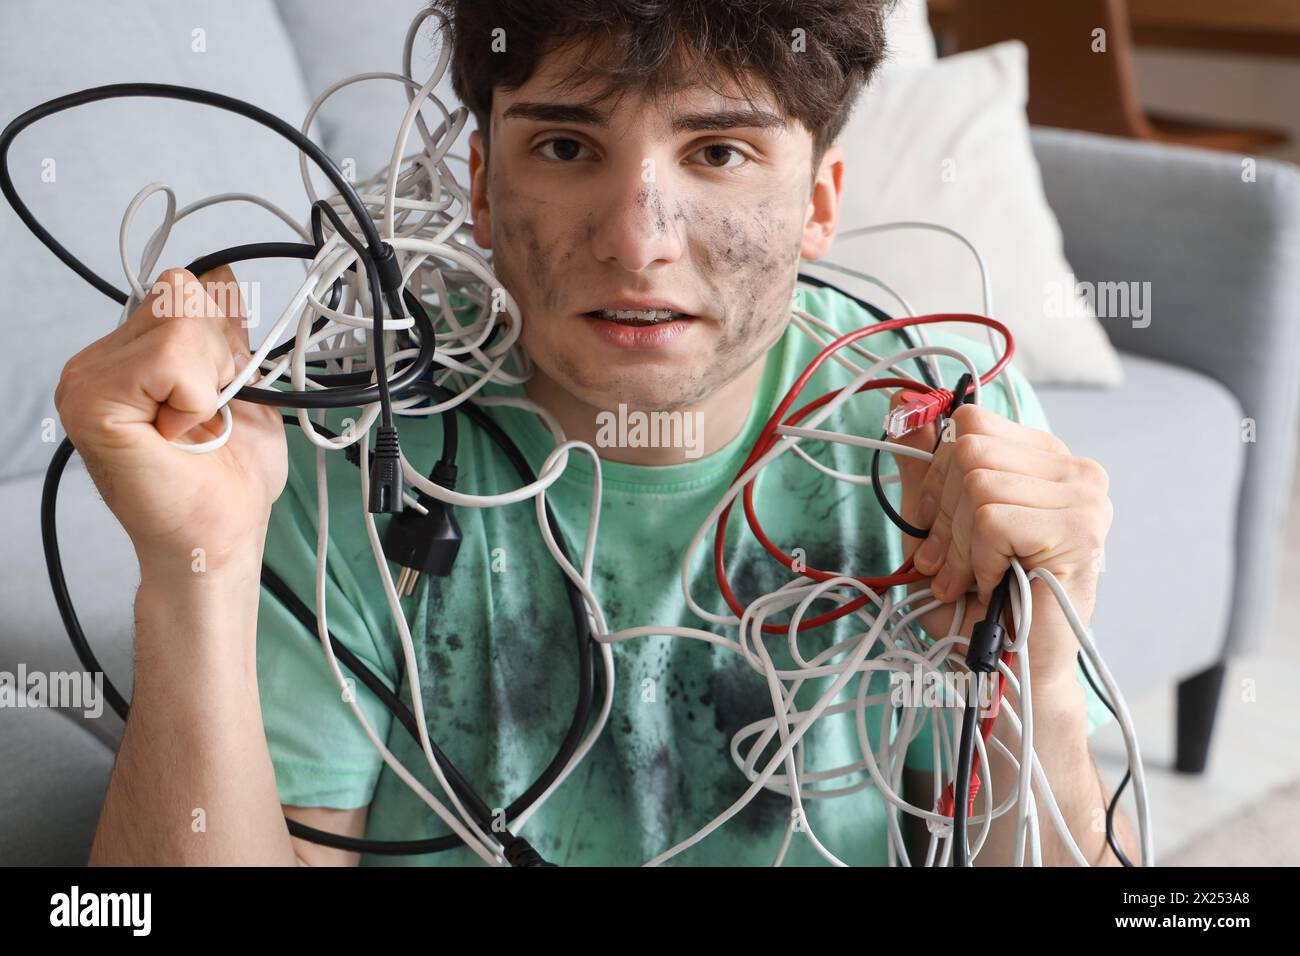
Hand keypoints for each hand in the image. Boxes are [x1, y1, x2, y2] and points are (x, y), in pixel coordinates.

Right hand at [55, 267, 286, 580]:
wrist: (219, 537)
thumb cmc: (228, 479)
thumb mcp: (242, 386)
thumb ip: (226, 332)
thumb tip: (221, 274)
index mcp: (131, 354)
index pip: (188, 285)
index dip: (223, 337)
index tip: (218, 394)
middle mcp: (99, 360)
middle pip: (183, 289)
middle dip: (219, 354)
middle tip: (207, 414)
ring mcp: (86, 377)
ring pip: (180, 316)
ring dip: (209, 378)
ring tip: (192, 426)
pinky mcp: (90, 398)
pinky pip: (170, 355)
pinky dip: (194, 398)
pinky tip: (177, 435)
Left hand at [891, 394, 1112, 684]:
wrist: (1007, 670)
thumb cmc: (977, 602)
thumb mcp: (936, 523)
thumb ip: (923, 465)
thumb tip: (900, 404)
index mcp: (1044, 459)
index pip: (971, 423)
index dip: (939, 475)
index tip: (937, 526)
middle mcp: (1075, 470)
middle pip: (970, 451)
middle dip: (944, 517)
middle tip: (949, 565)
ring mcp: (1085, 498)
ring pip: (979, 484)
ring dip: (960, 546)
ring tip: (971, 581)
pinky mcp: (1080, 530)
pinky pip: (993, 519)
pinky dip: (978, 560)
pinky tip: (995, 584)